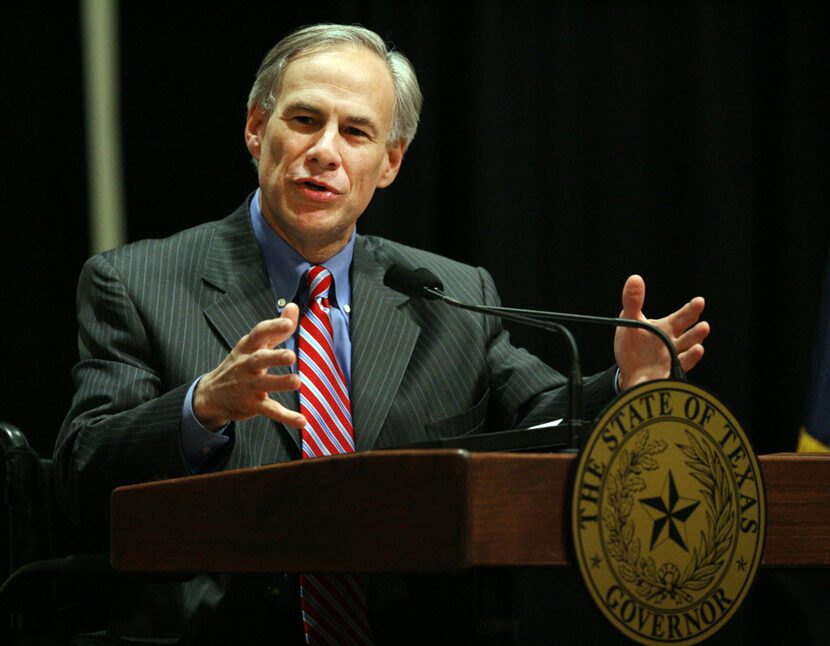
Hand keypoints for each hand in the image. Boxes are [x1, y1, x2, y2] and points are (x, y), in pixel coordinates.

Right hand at [193, 303, 306, 430]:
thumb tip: (293, 307)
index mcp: (248, 347)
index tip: (288, 323)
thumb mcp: (254, 344)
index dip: (273, 327)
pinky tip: (302, 421)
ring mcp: (248, 386)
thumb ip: (276, 328)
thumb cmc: (240, 364)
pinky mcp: (252, 405)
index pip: (259, 334)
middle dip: (274, 357)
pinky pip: (270, 411)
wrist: (211, 394)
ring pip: (264, 385)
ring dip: (280, 384)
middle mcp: (246, 365)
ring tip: (297, 382)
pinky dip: (286, 417)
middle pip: (259, 359)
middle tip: (290, 356)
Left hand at [614, 275, 709, 390]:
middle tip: (703, 324)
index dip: (691, 309)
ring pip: (686, 350)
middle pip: (687, 334)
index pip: (681, 317)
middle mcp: (673, 342)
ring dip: (694, 345)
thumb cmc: (633, 344)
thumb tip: (634, 278)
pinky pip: (678, 366)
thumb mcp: (629, 320)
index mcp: (666, 327)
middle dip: (696, 329)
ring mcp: (672, 357)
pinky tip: (695, 352)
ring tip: (700, 341)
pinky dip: (686, 361)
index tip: (699, 301)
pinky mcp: (668, 372)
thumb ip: (632, 301)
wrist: (629, 371)